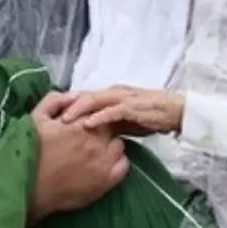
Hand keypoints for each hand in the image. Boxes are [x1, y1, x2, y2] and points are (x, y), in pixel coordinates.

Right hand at [29, 92, 128, 222]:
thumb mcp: (36, 118)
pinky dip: (117, 162)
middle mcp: (96, 142)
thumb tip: (75, 95)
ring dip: (109, 146)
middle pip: (110, 128)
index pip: (99, 112)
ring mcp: (103, 163)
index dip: (92, 117)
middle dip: (100, 130)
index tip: (83, 125)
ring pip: (118, 146)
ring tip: (95, 152)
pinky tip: (104, 165)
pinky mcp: (105, 182)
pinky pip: (123, 166)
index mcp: (80, 124)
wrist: (27, 187)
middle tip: (86, 139)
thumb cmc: (29, 152)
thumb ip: (56, 100)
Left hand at [61, 87, 184, 136]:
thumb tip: (91, 134)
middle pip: (83, 96)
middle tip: (49, 119)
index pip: (84, 98)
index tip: (51, 118)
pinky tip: (87, 124)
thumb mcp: (125, 120)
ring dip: (77, 110)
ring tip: (64, 121)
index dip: (67, 106)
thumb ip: (108, 123)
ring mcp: (122, 98)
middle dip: (66, 106)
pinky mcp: (133, 107)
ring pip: (94, 100)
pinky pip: (112, 111)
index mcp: (110, 95)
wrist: (176, 112)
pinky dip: (98, 117)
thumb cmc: (151, 116)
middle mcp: (114, 93)